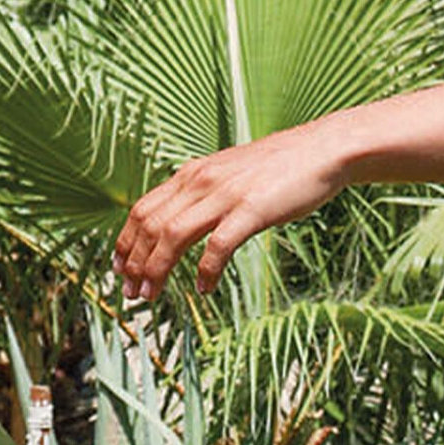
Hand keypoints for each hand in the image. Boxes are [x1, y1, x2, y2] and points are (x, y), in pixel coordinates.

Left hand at [113, 126, 346, 298]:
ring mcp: (226, 194)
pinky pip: (217, 247)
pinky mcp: (252, 209)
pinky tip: (205, 288)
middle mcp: (202, 180)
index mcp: (194, 172)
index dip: (125, 243)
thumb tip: (180, 218)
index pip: (142, 209)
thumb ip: (204, 190)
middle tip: (131, 292)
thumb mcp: (230, 172)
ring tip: (152, 295)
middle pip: (150, 225)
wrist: (323, 149)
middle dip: (134, 263)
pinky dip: (206, 271)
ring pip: (173, 236)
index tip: (120, 270)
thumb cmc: (280, 166)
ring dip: (157, 270)